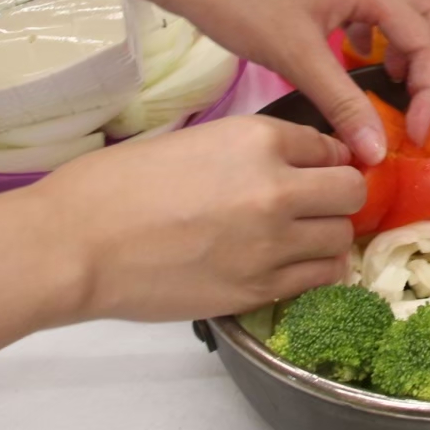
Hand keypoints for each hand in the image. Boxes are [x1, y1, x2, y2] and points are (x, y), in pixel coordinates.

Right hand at [33, 115, 363, 321]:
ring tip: (301, 240)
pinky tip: (291, 268)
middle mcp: (278, 189)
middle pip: (351, 192)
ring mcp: (273, 245)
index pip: (329, 146)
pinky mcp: (259, 289)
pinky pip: (318, 280)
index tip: (317, 171)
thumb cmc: (117, 185)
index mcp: (258, 140)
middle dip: (339, 197)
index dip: (326, 159)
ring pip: (340, 240)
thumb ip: (249, 152)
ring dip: (327, 237)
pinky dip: (313, 273)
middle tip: (317, 206)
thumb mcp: (194, 142)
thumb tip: (286, 166)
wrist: (79, 244)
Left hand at [177, 0, 429, 164]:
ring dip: (407, 47)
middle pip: (427, 15)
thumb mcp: (296, 58)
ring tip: (391, 85)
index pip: (424, 42)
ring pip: (400, 11)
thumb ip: (343, 105)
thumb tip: (378, 153)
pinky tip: (356, 60)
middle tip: (417, 106)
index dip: (427, 92)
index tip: (413, 136)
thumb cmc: (242, 3)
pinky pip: (369, 11)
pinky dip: (377, 38)